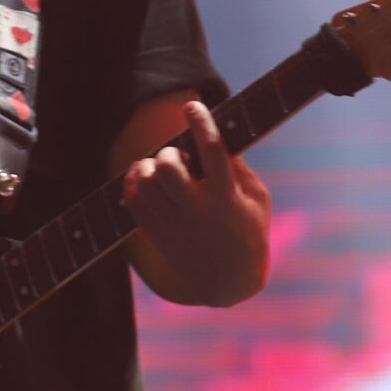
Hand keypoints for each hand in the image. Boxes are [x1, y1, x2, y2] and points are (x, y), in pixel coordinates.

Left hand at [121, 99, 270, 306]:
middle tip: (177, 157)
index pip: (213, 152)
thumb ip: (238, 168)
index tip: (193, 107)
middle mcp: (199, 212)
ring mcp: (175, 225)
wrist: (229, 283)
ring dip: (148, 166)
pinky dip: (133, 182)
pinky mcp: (157, 235)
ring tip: (159, 169)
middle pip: (168, 167)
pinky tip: (144, 179)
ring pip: (145, 182)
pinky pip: (133, 200)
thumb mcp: (257, 199)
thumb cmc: (248, 232)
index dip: (201, 123)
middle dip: (169, 152)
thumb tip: (213, 134)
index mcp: (229, 199)